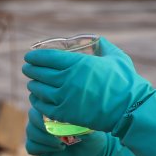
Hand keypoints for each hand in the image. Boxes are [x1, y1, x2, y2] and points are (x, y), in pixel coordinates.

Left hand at [23, 37, 153, 135]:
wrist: (129, 109)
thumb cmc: (125, 82)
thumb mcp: (116, 58)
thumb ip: (104, 46)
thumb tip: (97, 40)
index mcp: (78, 64)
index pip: (48, 57)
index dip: (35, 57)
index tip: (29, 57)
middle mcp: (68, 80)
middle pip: (40, 73)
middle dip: (31, 70)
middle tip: (27, 68)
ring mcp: (65, 98)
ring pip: (40, 90)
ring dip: (33, 86)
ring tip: (32, 84)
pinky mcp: (66, 114)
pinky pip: (44, 107)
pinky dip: (38, 102)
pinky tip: (37, 100)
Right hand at [25, 105, 154, 155]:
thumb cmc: (92, 137)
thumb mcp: (89, 127)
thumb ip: (78, 122)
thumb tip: (66, 122)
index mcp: (55, 108)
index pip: (40, 102)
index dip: (47, 110)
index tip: (62, 119)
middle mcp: (44, 118)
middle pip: (32, 116)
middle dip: (45, 126)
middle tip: (60, 135)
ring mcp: (39, 133)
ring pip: (30, 132)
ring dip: (45, 139)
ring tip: (62, 144)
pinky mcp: (39, 147)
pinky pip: (30, 147)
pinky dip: (42, 149)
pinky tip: (58, 149)